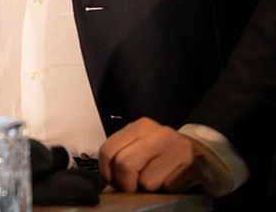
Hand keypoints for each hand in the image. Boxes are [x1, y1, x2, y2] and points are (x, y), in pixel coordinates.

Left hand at [99, 117, 225, 193]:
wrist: (213, 157)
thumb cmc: (172, 156)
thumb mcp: (144, 148)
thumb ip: (126, 155)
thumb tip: (107, 177)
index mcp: (141, 127)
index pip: (108, 150)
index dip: (108, 173)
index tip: (116, 182)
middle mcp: (159, 134)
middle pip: (125, 165)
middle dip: (127, 185)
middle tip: (135, 189)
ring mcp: (180, 148)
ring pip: (147, 181)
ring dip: (151, 190)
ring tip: (162, 182)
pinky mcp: (196, 165)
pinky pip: (170, 187)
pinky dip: (170, 191)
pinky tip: (178, 183)